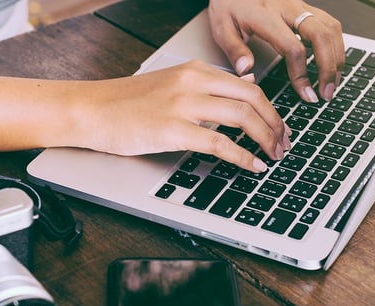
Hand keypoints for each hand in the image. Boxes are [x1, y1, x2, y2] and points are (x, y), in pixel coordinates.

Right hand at [80, 60, 290, 171]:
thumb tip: (232, 102)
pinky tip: (253, 166)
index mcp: (193, 70)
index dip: (269, 108)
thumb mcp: (167, 86)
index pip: (246, 85)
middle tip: (283, 143)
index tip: (277, 126)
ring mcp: (183, 104)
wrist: (91, 110)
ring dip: (266, 139)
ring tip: (273, 155)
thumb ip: (200, 91)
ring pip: (242, 117)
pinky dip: (243, 157)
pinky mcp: (173, 129)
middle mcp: (193, 81)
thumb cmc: (123, 104)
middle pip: (252, 98)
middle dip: (275, 123)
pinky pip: (220, 143)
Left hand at [208, 0, 343, 102]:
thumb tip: (247, 71)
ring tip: (333, 81)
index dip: (302, 74)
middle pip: (321, 36)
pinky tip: (332, 61)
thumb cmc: (228, 4)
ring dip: (337, 56)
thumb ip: (234, 50)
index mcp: (265, 16)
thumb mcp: (221, 28)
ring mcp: (299, 6)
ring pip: (330, 27)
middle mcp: (287, 8)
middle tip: (327, 92)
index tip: (305, 93)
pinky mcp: (304, 7)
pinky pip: (328, 22)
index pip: (292, 47)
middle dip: (329, 67)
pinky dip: (335, 43)